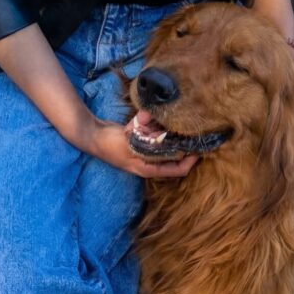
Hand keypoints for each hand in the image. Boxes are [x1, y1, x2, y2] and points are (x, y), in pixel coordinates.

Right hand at [80, 112, 199, 179]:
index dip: (191, 161)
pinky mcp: (141, 144)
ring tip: (187, 129)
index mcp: (148, 169)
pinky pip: (159, 140)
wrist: (92, 135)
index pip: (178, 170)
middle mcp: (149, 164)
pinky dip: (164, 132)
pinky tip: (167, 123)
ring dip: (176, 140)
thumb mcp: (131, 145)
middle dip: (187, 149)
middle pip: (175, 160)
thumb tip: (168, 139)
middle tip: (197, 136)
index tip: (201, 148)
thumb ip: (149, 143)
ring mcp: (145, 154)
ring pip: (168, 149)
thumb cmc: (111, 143)